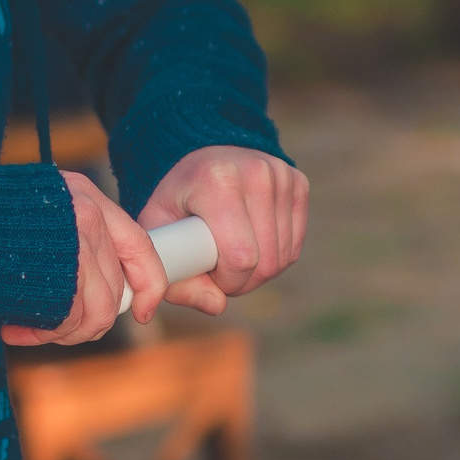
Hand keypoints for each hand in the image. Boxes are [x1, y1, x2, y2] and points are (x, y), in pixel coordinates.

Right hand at [2, 170, 166, 345]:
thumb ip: (69, 239)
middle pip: (115, 289)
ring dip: (64, 331)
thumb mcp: (34, 213)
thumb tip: (99, 288)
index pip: (139, 245)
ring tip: (28, 327)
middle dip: (87, 321)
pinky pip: (69, 319)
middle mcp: (87, 213)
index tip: (144, 311)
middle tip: (51, 327)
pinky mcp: (61, 271)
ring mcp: (76, 241)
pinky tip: (13, 327)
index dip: (147, 285)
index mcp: (84, 195)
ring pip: (97, 311)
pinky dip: (43, 334)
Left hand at [141, 144, 306, 315]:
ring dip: (259, 272)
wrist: (203, 153)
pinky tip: (253, 244)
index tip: (209, 274)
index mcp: (217, 181)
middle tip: (220, 271)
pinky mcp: (299, 183)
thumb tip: (217, 306)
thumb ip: (177, 277)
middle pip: (266, 262)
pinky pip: (294, 246)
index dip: (227, 281)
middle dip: (243, 281)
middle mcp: (257, 174)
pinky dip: (275, 257)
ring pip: (283, 258)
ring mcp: (282, 176)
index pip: (241, 257)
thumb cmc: (177, 199)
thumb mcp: (159, 232)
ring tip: (232, 256)